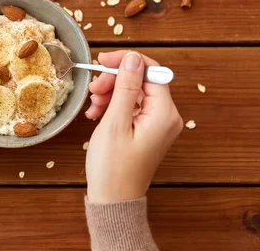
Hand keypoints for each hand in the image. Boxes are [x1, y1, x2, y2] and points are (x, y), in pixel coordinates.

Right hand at [84, 51, 182, 202]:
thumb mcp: (115, 122)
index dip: (126, 62)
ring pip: (134, 93)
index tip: (103, 60)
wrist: (113, 200)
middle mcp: (167, 117)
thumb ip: (126, 87)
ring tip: (93, 106)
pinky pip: (131, 107)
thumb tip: (133, 58)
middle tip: (94, 89)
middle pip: (142, 81)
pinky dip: (113, 106)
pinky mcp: (147, 130)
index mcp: (164, 113)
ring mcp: (157, 124)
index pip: (151, 71)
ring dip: (111, 93)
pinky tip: (97, 114)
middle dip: (115, 80)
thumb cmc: (113, 167)